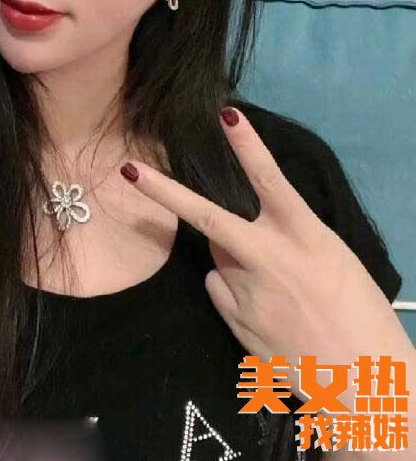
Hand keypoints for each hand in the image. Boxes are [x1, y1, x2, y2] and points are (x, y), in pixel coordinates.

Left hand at [120, 107, 413, 405]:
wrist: (365, 381)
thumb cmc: (358, 310)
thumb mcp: (330, 261)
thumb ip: (283, 242)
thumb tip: (233, 242)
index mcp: (306, 237)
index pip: (272, 181)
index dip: (248, 146)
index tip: (226, 114)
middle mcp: (269, 259)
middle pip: (208, 218)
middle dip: (165, 192)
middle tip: (130, 171)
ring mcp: (247, 293)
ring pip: (219, 259)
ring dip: (234, 260)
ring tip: (276, 289)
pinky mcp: (234, 321)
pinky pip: (220, 291)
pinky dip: (233, 292)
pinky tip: (265, 312)